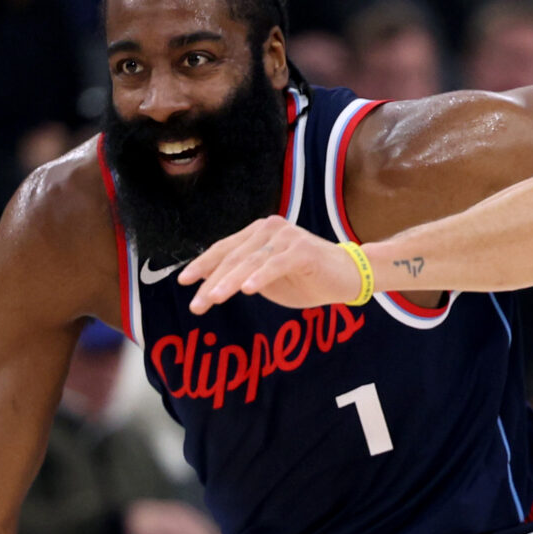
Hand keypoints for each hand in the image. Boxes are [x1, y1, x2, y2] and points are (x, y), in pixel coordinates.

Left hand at [184, 217, 368, 313]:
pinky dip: (259, 277)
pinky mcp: (302, 250)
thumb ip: (244, 277)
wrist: (348, 277)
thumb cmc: (307, 278)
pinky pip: (275, 265)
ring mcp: (286, 237)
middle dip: (210, 281)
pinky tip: (246, 291)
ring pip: (249, 262)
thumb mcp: (268, 279)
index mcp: (258, 233)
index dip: (202, 265)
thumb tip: (211, 285)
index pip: (224, 249)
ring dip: (228, 282)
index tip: (183, 283)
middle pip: (232, 257)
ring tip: (212, 300)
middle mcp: (269, 229)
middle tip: (196, 304)